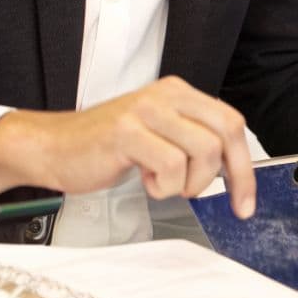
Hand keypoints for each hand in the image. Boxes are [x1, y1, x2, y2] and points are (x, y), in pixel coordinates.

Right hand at [0, 76, 256, 217]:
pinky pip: (171, 164)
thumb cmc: (106, 148)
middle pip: (225, 134)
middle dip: (232, 177)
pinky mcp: (126, 132)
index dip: (244, 166)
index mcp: (178, 93)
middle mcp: (166, 95)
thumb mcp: (159, 137)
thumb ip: (193, 143)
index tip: (245, 200)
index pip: (231, 123)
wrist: (52, 148)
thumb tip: (234, 171)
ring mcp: (146, 111)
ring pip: (202, 151)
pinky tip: (145, 180)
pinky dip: (164, 186)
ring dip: (189, 183)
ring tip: (163, 184)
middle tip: (224, 204)